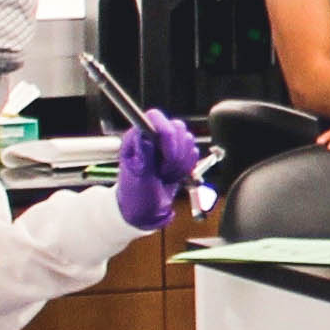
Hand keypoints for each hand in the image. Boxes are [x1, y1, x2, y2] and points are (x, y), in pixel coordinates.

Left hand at [113, 107, 203, 234]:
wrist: (146, 211)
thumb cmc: (136, 195)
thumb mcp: (137, 177)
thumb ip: (143, 155)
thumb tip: (144, 134)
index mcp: (137, 138)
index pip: (155, 118)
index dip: (166, 133)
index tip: (167, 154)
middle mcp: (152, 137)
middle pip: (177, 127)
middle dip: (176, 153)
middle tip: (164, 171)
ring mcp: (166, 145)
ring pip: (188, 140)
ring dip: (181, 163)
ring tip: (167, 176)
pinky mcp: (179, 154)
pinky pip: (194, 152)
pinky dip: (188, 167)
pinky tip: (175, 176)